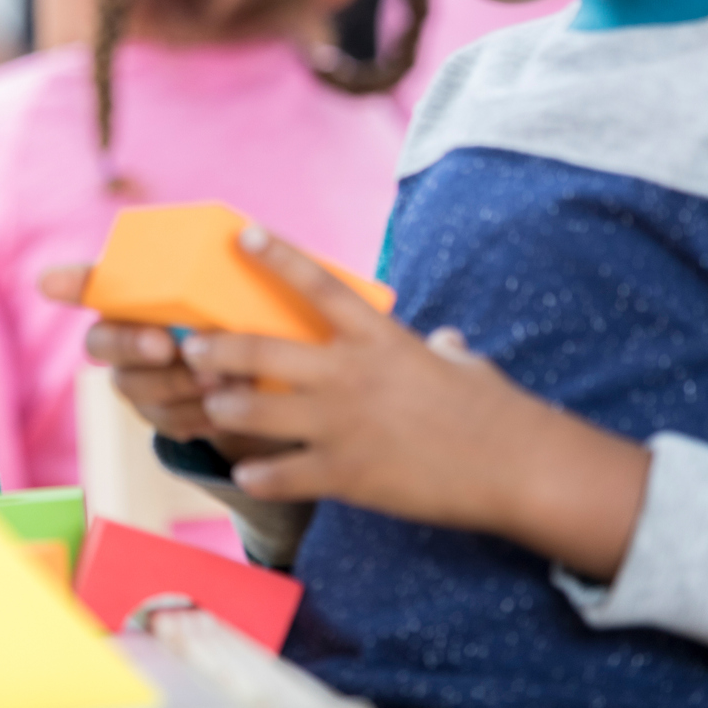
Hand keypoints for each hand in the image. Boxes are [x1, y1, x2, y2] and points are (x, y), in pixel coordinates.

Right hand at [38, 264, 291, 461]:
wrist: (260, 372)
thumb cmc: (239, 312)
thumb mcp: (236, 289)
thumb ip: (227, 274)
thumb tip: (248, 237)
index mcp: (132, 295)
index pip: (88, 283)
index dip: (67, 283)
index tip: (47, 282)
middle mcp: (118, 336)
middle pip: (100, 342)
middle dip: (130, 344)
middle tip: (166, 346)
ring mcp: (132, 380)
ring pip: (137, 387)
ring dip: (178, 384)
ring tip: (225, 378)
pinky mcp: (157, 416)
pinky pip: (168, 421)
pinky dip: (199, 415)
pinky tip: (228, 405)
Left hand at [43, 238, 651, 580]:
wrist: (519, 466)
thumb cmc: (495, 412)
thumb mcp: (463, 366)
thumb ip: (442, 350)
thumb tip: (448, 343)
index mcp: (377, 338)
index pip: (317, 285)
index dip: (276, 256)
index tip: (241, 233)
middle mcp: (350, 375)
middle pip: (263, 350)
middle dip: (216, 347)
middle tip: (187, 345)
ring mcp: (344, 425)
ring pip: (257, 411)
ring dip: (223, 408)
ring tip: (206, 408)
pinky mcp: (348, 474)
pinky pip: (283, 474)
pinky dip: (257, 474)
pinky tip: (240, 472)